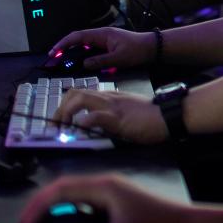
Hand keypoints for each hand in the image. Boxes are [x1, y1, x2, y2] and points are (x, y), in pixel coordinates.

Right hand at [14, 174, 190, 222]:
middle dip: (40, 206)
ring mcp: (109, 191)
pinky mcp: (114, 201)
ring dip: (53, 208)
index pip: (60, 190)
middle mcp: (103, 184)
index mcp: (102, 187)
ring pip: (72, 195)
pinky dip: (68, 212)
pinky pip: (83, 203)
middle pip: (62, 189)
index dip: (38, 206)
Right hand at [47, 27, 153, 71]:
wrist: (152, 47)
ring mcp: (105, 39)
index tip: (54, 52)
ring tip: (64, 60)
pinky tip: (80, 60)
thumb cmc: (137, 51)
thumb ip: (100, 61)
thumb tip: (84, 64)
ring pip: (84, 43)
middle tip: (55, 58)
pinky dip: (83, 52)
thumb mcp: (119, 59)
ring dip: (73, 50)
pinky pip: (92, 47)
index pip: (78, 36)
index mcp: (102, 34)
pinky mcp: (109, 44)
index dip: (64, 43)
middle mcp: (101, 34)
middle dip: (65, 46)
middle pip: (78, 38)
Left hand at [55, 89, 169, 144]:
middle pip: (74, 93)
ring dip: (65, 114)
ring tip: (61, 128)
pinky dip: (83, 121)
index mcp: (109, 96)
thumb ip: (111, 115)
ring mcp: (112, 106)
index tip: (58, 119)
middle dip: (59, 109)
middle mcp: (107, 98)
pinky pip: (96, 116)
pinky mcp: (118, 118)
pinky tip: (79, 130)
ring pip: (80, 99)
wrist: (168, 115)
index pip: (80, 92)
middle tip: (54, 126)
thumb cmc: (152, 116)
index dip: (64, 104)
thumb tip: (96, 125)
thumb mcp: (127, 111)